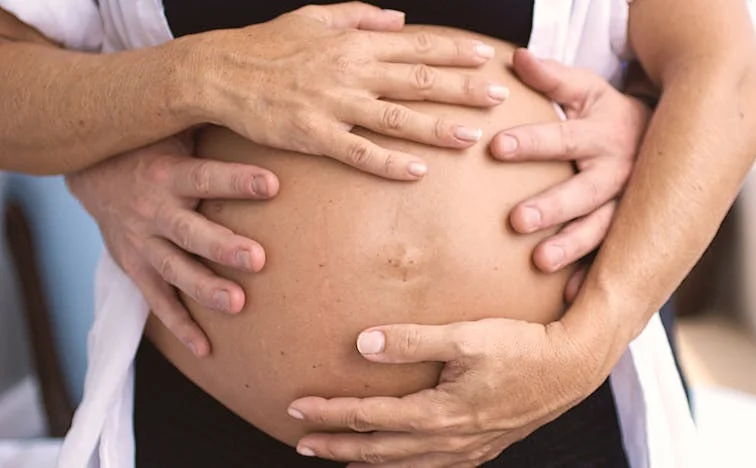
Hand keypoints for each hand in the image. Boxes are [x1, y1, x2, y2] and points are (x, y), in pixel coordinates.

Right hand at [67, 133, 277, 356]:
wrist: (90, 173)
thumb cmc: (151, 147)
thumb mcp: (173, 128)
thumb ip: (210, 125)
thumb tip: (264, 110)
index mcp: (167, 174)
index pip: (206, 177)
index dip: (237, 180)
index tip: (273, 184)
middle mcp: (153, 211)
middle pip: (190, 232)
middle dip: (223, 247)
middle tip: (258, 259)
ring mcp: (141, 244)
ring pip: (174, 271)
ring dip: (205, 289)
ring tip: (238, 304)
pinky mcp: (135, 268)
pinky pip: (157, 302)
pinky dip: (180, 326)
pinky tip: (206, 349)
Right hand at [191, 2, 507, 179]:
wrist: (219, 72)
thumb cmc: (266, 46)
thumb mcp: (314, 16)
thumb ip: (361, 16)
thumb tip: (400, 19)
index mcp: (354, 43)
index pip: (416, 46)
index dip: (453, 51)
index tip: (486, 56)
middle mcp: (350, 71)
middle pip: (417, 81)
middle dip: (462, 88)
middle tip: (498, 96)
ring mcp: (334, 105)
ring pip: (396, 117)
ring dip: (437, 126)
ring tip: (472, 136)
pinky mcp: (314, 135)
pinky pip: (359, 152)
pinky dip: (389, 162)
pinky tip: (418, 171)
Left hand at [287, 319, 603, 466]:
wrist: (570, 369)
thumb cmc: (521, 348)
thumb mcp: (467, 336)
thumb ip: (413, 340)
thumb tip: (363, 344)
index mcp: (440, 413)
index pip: (370, 417)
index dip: (331, 414)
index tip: (297, 408)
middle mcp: (449, 440)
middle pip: (378, 450)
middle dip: (336, 445)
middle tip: (301, 441)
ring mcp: (466, 450)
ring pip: (403, 465)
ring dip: (365, 462)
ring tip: (337, 461)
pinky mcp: (481, 448)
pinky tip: (395, 465)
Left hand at [490, 49, 651, 299]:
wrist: (669, 139)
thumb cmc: (611, 114)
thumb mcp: (588, 90)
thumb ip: (553, 77)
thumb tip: (517, 58)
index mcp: (602, 135)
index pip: (561, 138)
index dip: (531, 142)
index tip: (496, 146)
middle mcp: (617, 173)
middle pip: (583, 191)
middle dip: (552, 206)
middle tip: (515, 220)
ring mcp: (626, 206)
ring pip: (601, 229)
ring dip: (572, 247)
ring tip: (540, 262)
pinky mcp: (630, 231)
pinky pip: (615, 256)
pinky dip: (596, 276)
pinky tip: (572, 295)